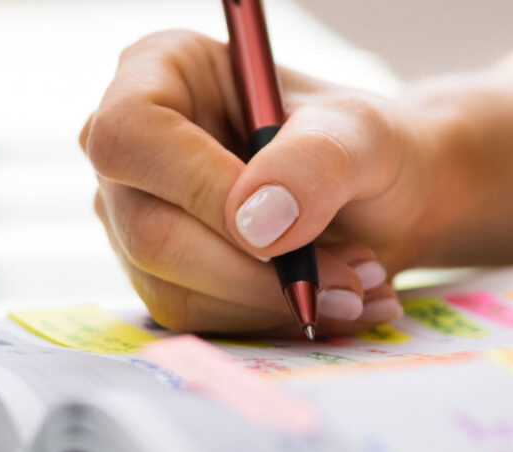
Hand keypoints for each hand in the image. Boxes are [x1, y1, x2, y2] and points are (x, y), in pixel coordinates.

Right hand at [83, 31, 443, 336]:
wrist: (382, 196)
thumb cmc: (361, 142)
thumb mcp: (361, 131)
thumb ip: (316, 161)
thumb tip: (256, 223)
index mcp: (160, 71)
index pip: (131, 133)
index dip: (196, 187)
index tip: (277, 230)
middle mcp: (131, 144)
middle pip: (148, 228)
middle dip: (254, 272)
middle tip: (349, 281)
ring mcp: (134, 212)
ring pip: (171, 285)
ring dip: (272, 302)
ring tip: (354, 284)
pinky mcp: (157, 272)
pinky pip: (194, 318)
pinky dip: (267, 320)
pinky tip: (326, 300)